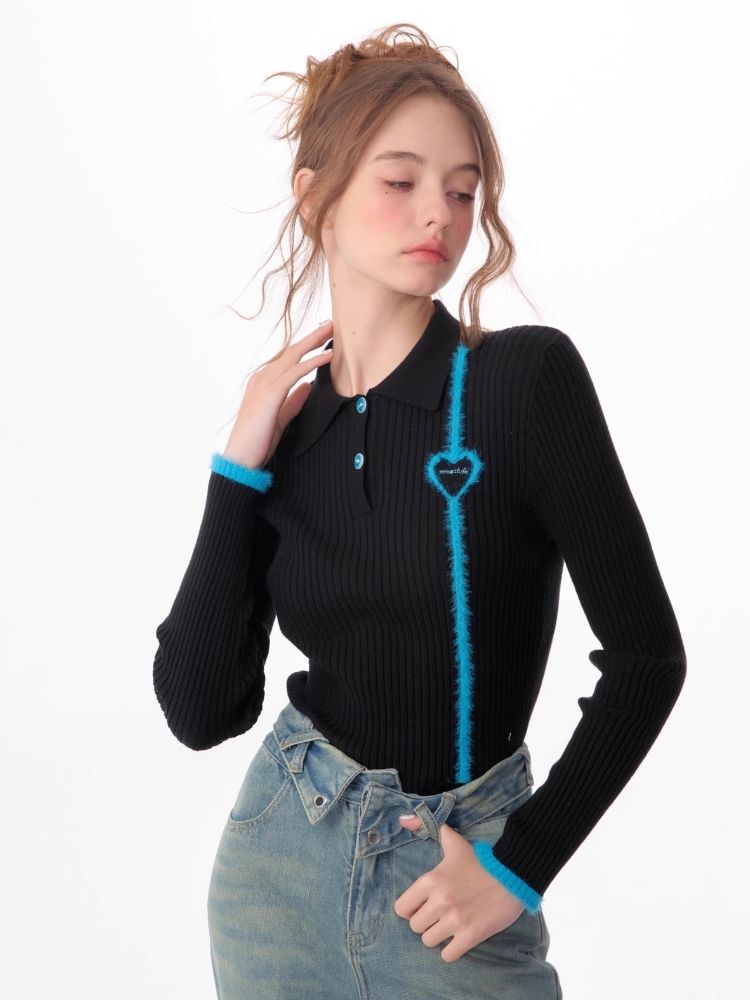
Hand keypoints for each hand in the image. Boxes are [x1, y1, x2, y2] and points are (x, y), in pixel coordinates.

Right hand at [222, 320, 332, 468]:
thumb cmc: (258, 441)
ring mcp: (264, 383)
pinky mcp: (270, 393)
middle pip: (291, 351)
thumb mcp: (281, 417)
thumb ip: (294, 401)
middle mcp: (262, 378)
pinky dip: (312, 362)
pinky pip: (296, 372)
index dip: (305, 347)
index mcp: (263, 383)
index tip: (323, 338)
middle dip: (312, 337)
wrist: (241, 458)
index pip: (287, 360)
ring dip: (314, 342)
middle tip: (331, 324)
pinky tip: (327, 356)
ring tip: (332, 331)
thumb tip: (308, 387)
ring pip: (293, 356)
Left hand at [393, 814, 525, 962]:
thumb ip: (430, 829)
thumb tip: (404, 819)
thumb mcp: (454, 842)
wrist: (514, 873)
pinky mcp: (471, 935)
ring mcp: (455, 920)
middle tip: (439, 916)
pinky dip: (452, 951)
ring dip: (438, 937)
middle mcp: (439, 901)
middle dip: (426, 923)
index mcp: (431, 880)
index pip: (402, 908)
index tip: (423, 905)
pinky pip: (448, 955)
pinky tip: (459, 939)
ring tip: (449, 927)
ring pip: (429, 942)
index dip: (411, 908)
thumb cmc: (482, 860)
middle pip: (415, 927)